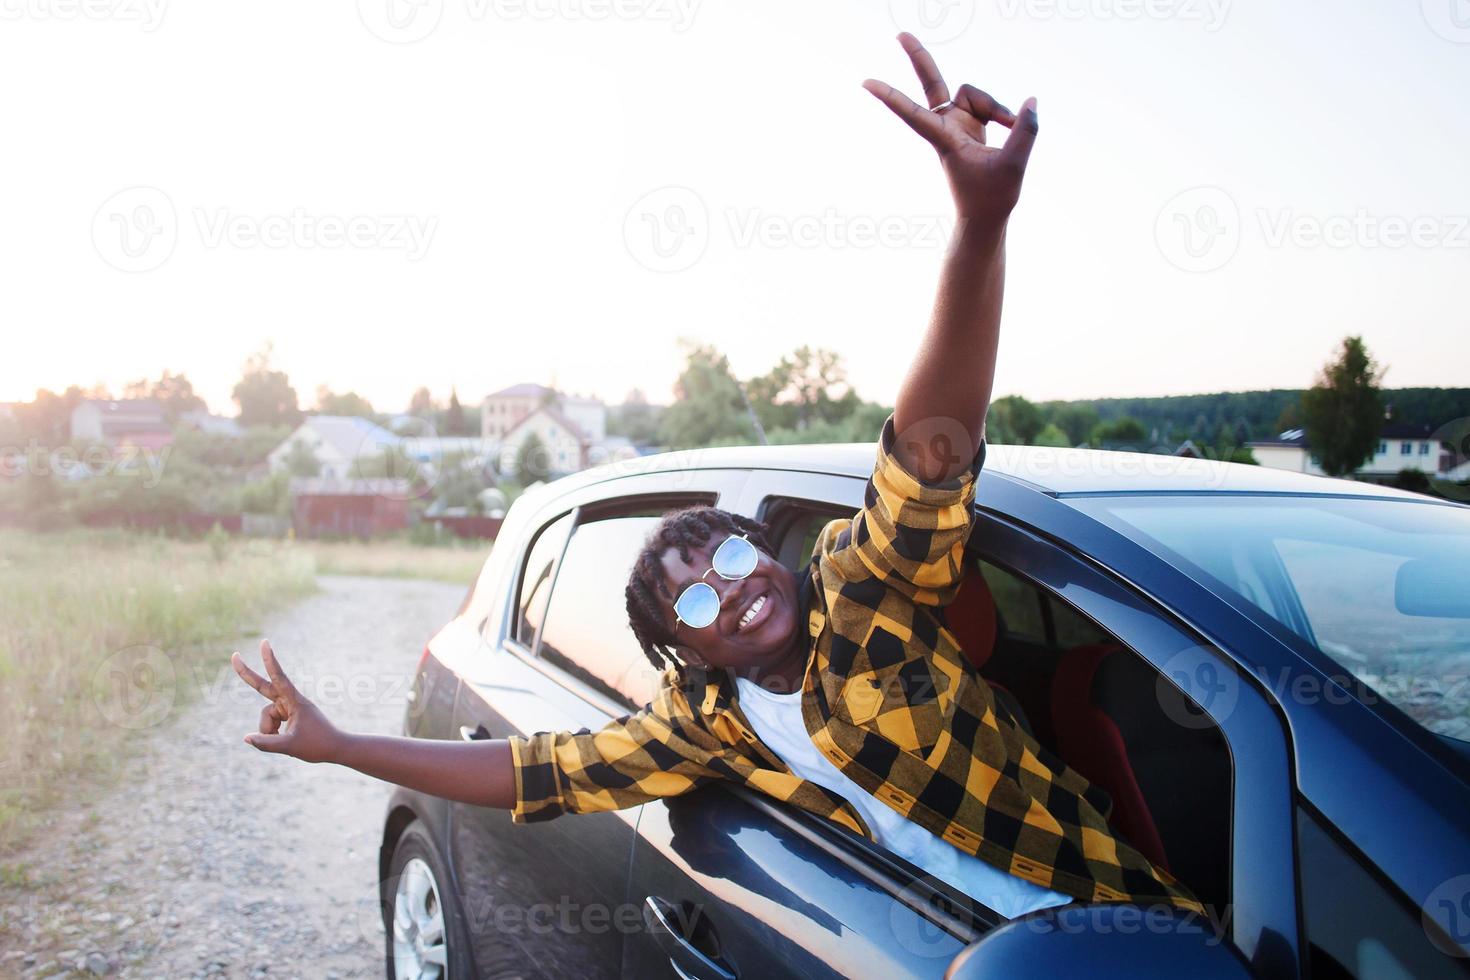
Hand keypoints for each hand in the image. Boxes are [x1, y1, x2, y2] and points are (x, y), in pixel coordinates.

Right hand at [231, 639, 344, 763]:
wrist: (336, 748)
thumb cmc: (318, 745)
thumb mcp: (290, 746)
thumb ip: (266, 743)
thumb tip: (246, 738)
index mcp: (295, 701)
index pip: (279, 677)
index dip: (270, 660)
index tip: (264, 643)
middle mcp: (290, 701)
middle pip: (263, 687)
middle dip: (247, 673)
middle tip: (234, 655)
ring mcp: (288, 708)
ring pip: (266, 717)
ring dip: (268, 731)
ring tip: (286, 738)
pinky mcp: (288, 715)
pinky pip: (271, 724)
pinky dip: (272, 734)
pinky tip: (285, 738)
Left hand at [863, 33, 1037, 224]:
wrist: (986, 215)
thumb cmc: (991, 198)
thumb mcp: (1012, 166)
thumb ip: (1024, 132)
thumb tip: (1031, 101)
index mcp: (945, 140)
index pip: (913, 113)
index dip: (891, 97)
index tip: (866, 83)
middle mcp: (947, 127)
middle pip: (932, 84)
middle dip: (919, 58)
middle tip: (899, 35)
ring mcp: (959, 123)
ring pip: (975, 94)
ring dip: (997, 107)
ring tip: (1013, 128)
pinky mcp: (971, 125)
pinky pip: (987, 104)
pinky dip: (1003, 112)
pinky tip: (1013, 124)